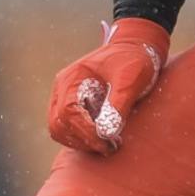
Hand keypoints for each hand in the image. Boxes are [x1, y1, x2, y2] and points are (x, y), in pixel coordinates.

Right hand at [47, 18, 169, 153]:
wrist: (136, 49)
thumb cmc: (133, 59)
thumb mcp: (130, 79)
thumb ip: (118, 104)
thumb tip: (106, 133)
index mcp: (72, 78)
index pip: (68, 112)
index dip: (85, 131)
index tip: (107, 142)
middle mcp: (63, 88)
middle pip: (58, 124)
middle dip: (83, 140)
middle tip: (110, 147)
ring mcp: (64, 97)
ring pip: (60, 130)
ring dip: (82, 142)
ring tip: (109, 145)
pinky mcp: (73, 106)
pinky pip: (68, 129)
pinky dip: (83, 139)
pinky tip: (105, 140)